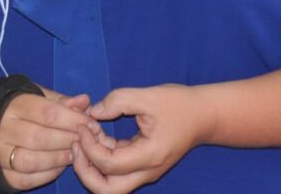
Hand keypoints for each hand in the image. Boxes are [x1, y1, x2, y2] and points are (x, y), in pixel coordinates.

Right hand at [0, 87, 94, 190]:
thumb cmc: (16, 107)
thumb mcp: (35, 95)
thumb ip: (60, 100)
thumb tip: (85, 102)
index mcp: (14, 105)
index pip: (48, 113)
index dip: (72, 120)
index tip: (91, 124)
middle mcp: (2, 129)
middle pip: (40, 138)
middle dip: (67, 141)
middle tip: (85, 142)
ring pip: (30, 161)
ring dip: (57, 160)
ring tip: (73, 155)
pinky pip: (23, 179)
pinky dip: (45, 175)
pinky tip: (58, 167)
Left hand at [72, 84, 213, 192]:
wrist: (204, 115)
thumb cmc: (180, 104)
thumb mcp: (150, 96)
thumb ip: (119, 101)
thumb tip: (93, 112)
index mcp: (149, 157)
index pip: (109, 164)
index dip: (89, 146)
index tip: (84, 124)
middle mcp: (146, 171)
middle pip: (106, 190)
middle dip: (84, 171)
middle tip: (76, 144)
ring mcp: (144, 171)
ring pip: (109, 184)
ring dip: (92, 164)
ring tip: (85, 135)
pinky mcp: (142, 164)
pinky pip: (116, 169)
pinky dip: (102, 155)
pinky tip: (98, 132)